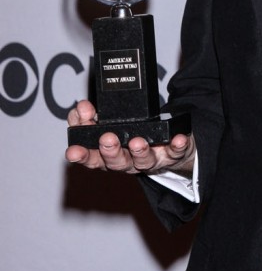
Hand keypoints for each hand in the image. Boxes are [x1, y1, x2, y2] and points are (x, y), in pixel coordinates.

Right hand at [65, 99, 195, 176]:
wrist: (165, 147)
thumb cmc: (129, 134)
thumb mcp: (104, 125)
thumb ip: (87, 118)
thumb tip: (79, 108)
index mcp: (108, 155)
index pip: (91, 157)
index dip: (81, 155)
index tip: (73, 150)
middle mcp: (128, 161)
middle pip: (117, 162)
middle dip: (110, 152)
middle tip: (107, 139)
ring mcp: (151, 159)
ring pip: (144, 160)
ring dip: (140, 151)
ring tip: (137, 142)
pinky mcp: (172, 154)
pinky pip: (175, 152)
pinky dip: (177, 146)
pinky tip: (178, 138)